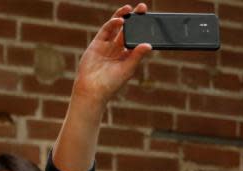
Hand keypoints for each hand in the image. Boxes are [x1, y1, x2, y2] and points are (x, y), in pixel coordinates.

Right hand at [53, 4, 151, 170]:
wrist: (92, 90)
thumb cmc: (111, 84)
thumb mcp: (127, 69)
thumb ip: (137, 55)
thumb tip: (148, 44)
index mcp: (128, 56)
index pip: (137, 38)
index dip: (142, 29)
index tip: (150, 20)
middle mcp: (118, 49)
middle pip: (128, 30)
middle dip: (134, 19)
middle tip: (142, 8)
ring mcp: (107, 45)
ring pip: (116, 28)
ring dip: (123, 17)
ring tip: (129, 9)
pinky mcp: (97, 44)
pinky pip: (106, 31)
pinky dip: (112, 24)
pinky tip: (120, 21)